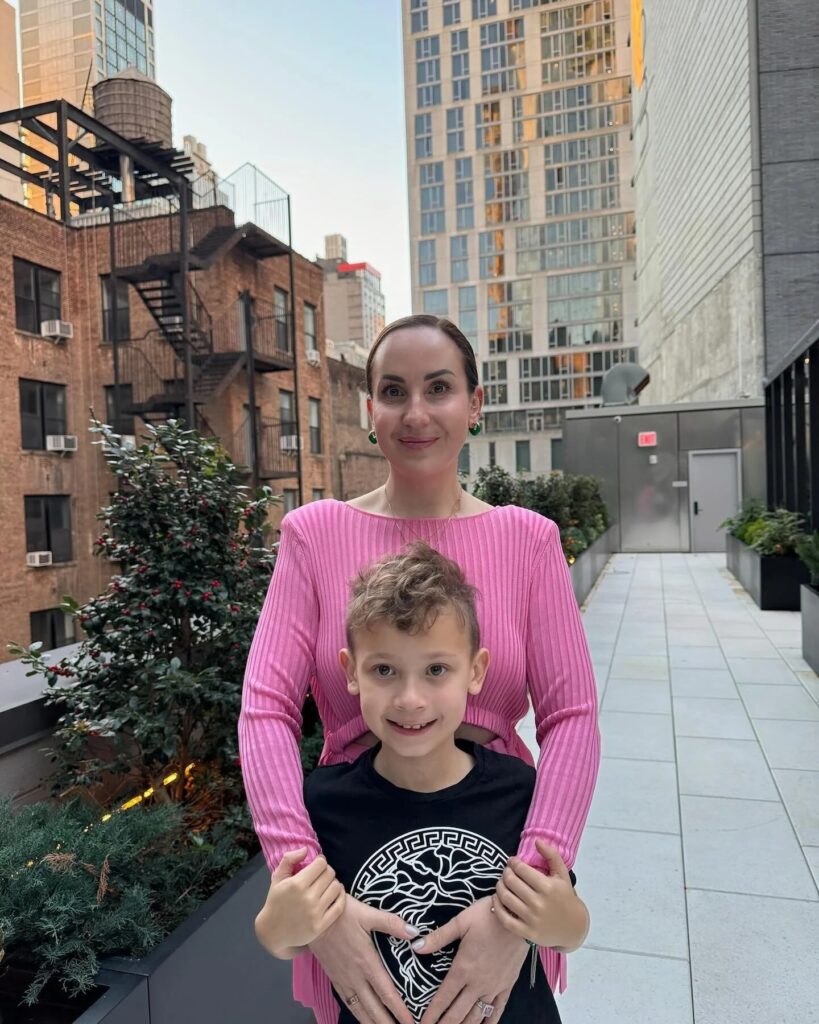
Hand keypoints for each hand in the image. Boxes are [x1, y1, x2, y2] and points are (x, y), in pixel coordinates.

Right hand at [254, 848, 344, 957]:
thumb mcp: (277, 878)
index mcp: (297, 884)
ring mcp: (315, 912)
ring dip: (333, 883)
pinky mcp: (321, 925)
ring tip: (327, 885)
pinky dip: (341, 896)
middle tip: (321, 875)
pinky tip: (335, 894)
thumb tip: (306, 849)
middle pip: (330, 874)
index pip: (321, 864)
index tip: (317, 865)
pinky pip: (339, 906)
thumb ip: (289, 859)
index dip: (320, 861)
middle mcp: (308, 898)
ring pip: (336, 887)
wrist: (273, 932)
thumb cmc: (275, 901)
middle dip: (326, 871)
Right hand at [309, 894, 417, 1023]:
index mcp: (367, 962)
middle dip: (387, 1023)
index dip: (399, 1010)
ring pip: (359, 1009)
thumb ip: (391, 923)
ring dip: (372, 1023)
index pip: (386, 993)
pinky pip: (347, 1002)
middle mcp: (355, 976)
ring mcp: (343, 979)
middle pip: (374, 1008)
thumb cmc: (341, 914)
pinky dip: (357, 1014)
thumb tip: (414, 932)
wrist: (311, 917)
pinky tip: (362, 1017)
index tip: (410, 1022)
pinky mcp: (334, 978)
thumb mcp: (367, 913)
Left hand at [413, 896, 527, 1023]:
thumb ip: (438, 937)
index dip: (431, 1014)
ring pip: (477, 1016)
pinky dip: (490, 1022)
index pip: (443, 998)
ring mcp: (494, 986)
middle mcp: (477, 983)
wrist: (519, 916)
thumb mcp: (461, 921)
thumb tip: (415, 946)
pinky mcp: (508, 985)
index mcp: (462, 968)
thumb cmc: (488, 916)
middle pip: (457, 1013)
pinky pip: (498, 1009)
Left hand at [494, 839, 588, 952]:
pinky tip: (497, 898)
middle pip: (511, 882)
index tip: (513, 861)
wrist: (573, 928)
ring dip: (499, 886)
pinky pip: (504, 918)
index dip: (513, 862)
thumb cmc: (566, 897)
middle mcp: (539, 903)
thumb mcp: (563, 875)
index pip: (521, 869)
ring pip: (505, 898)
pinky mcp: (526, 933)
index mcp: (548, 887)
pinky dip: (496, 906)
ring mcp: (532, 919)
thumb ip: (551, 855)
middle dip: (506, 873)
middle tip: (507, 871)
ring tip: (502, 882)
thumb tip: (537, 840)